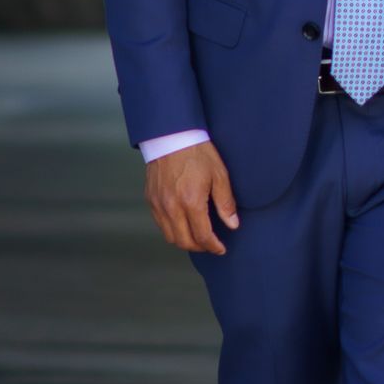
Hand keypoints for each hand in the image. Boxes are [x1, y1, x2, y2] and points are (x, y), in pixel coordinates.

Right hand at [144, 137, 240, 255]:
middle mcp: (172, 207)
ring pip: (170, 236)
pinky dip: (172, 230)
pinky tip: (183, 224)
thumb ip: (225, 203)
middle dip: (200, 247)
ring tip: (197, 237)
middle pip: (184, 241)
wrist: (172, 136)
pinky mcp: (150, 199)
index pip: (202, 236)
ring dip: (184, 241)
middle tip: (210, 245)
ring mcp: (158, 204)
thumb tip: (232, 224)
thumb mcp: (219, 175)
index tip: (221, 248)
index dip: (213, 246)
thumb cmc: (197, 153)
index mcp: (191, 201)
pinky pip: (160, 224)